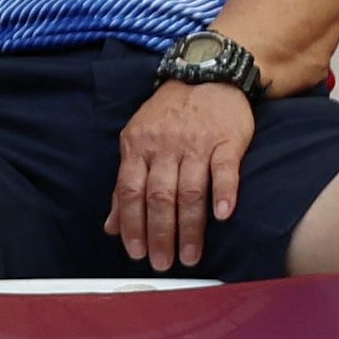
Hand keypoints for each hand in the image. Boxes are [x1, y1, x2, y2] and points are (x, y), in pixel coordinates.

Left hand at [109, 77, 253, 273]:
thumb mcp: (138, 141)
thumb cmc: (170, 114)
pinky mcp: (226, 141)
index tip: (135, 252)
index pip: (130, 191)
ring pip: (189, 190)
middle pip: (158, 196)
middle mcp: (163, 147)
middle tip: (162, 263)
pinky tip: (223, 217)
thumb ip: (126, 183)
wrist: (207, 75)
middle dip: (159, 234)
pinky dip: (224, 193)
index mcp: (137, 147)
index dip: (131, 224)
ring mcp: (195, 144)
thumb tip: (111, 225)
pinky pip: (224, 170)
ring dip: (189, 227)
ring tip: (190, 256)